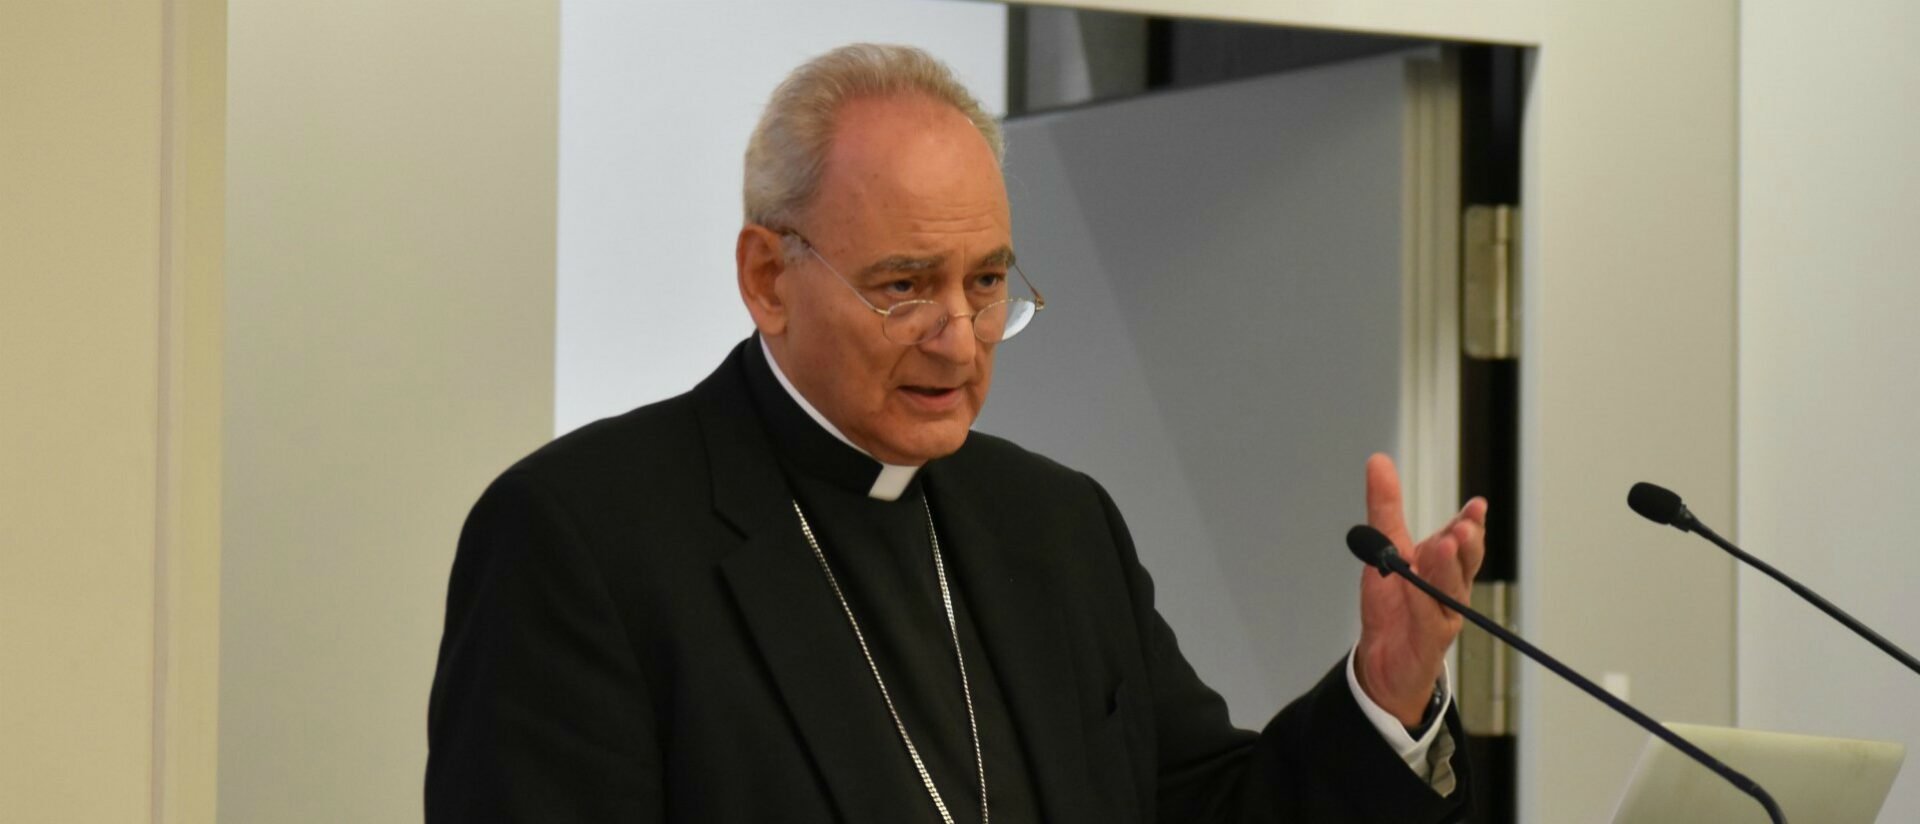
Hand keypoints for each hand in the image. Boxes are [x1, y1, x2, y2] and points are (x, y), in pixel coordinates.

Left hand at [1353, 454, 1487, 725]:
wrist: (1382, 663)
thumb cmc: (1393, 605)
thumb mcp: (1384, 549)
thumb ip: (1385, 508)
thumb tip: (1378, 460)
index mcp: (1444, 566)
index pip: (1462, 541)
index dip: (1471, 523)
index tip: (1476, 505)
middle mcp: (1450, 590)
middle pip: (1466, 564)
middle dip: (1467, 542)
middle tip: (1462, 525)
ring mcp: (1443, 616)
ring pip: (1451, 589)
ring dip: (1448, 566)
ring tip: (1444, 543)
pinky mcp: (1430, 642)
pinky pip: (1429, 619)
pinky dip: (1422, 601)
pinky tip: (1415, 585)